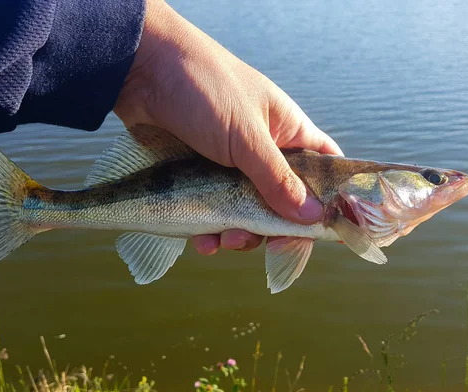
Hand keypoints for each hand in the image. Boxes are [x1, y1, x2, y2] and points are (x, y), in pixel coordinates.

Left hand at [114, 0, 342, 254]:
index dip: (329, 199)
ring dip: (241, 234)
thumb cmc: (203, 89)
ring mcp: (229, 166)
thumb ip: (277, 179)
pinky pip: (212, 212)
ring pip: (246, 212)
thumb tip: (314, 217)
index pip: (323, 167)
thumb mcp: (245, 136)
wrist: (137, 71)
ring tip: (225, 239)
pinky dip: (210, 230)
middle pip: (284, 201)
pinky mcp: (198, 177)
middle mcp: (263, 151)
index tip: (325, 229)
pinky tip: (202, 240)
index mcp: (287, 131)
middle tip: (268, 243)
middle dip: (275, 227)